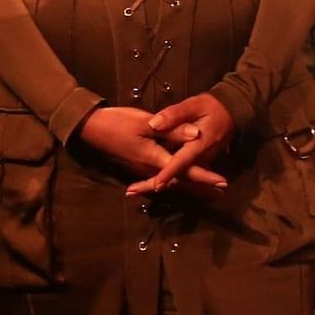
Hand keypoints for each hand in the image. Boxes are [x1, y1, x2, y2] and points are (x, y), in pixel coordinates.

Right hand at [78, 106, 227, 194]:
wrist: (92, 128)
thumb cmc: (118, 123)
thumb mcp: (146, 123)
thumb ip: (172, 130)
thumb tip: (196, 135)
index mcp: (154, 158)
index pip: (185, 170)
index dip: (205, 177)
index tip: (222, 183)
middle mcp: (150, 168)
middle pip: (180, 180)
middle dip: (201, 186)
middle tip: (221, 191)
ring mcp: (143, 168)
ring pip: (172, 179)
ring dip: (190, 184)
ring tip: (208, 188)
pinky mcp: (139, 164)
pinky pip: (161, 175)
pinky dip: (174, 179)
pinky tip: (179, 180)